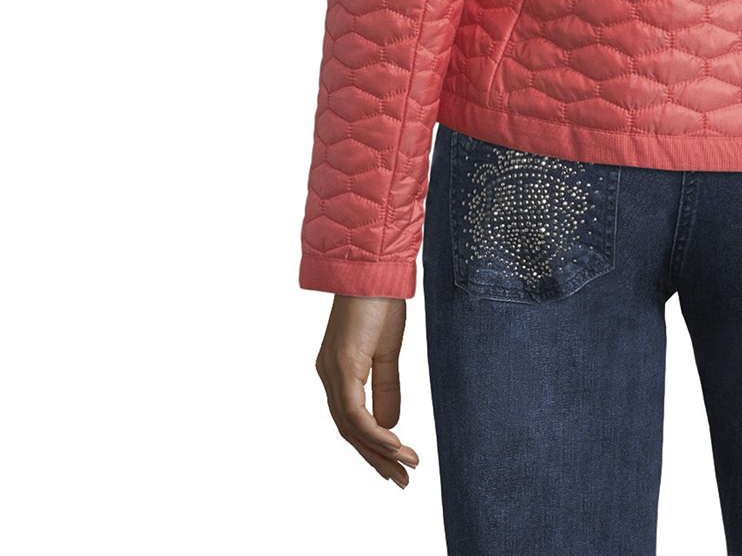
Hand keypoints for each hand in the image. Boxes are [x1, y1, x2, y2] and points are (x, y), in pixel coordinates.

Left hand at [315, 295, 420, 486]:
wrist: (375, 269)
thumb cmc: (381, 302)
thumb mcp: (388, 352)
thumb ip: (387, 388)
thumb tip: (389, 424)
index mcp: (338, 372)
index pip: (351, 422)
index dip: (373, 447)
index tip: (398, 465)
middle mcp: (329, 376)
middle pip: (349, 431)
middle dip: (376, 459)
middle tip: (402, 480)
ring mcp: (333, 372)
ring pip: (351, 427)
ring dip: (379, 451)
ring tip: (406, 466)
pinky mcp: (343, 366)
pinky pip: (355, 412)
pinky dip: (375, 432)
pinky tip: (395, 444)